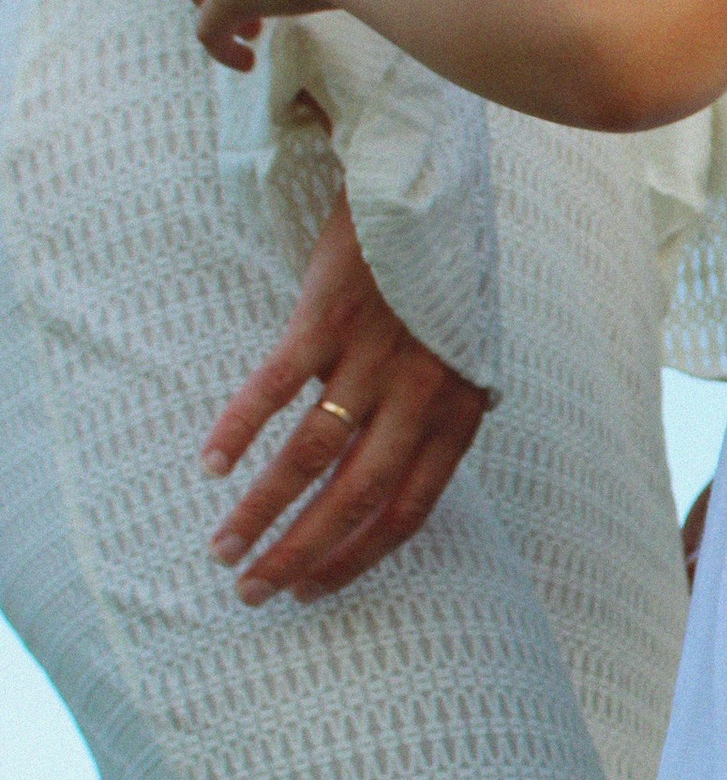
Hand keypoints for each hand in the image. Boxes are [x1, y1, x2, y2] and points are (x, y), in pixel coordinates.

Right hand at [203, 193, 490, 603]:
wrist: (425, 187)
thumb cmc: (439, 282)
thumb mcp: (460, 357)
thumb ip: (436, 417)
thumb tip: (404, 478)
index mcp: (457, 414)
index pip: (407, 513)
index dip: (358, 558)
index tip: (314, 590)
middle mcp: (421, 395)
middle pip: (355, 499)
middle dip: (301, 554)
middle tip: (255, 592)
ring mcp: (374, 357)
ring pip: (311, 455)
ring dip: (262, 509)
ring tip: (223, 548)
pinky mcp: (329, 318)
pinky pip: (278, 387)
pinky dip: (241, 429)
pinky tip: (212, 467)